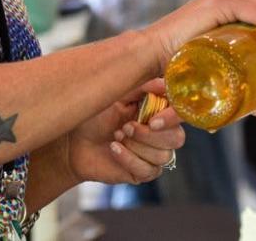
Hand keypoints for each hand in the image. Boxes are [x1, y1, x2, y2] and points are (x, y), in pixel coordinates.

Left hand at [65, 80, 184, 184]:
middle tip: (126, 127)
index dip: (172, 117)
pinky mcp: (143, 173)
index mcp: (160, 111)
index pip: (181, 114)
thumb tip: (164, 83)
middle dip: (149, 134)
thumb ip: (143, 87)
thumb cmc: (96, 115)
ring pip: (163, 155)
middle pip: (176, 138)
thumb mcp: (118, 94)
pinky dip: (129, 158)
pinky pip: (148, 170)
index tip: (152, 119)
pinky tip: (113, 148)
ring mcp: (154, 154)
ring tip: (116, 136)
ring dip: (137, 146)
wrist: (74, 142)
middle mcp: (161, 133)